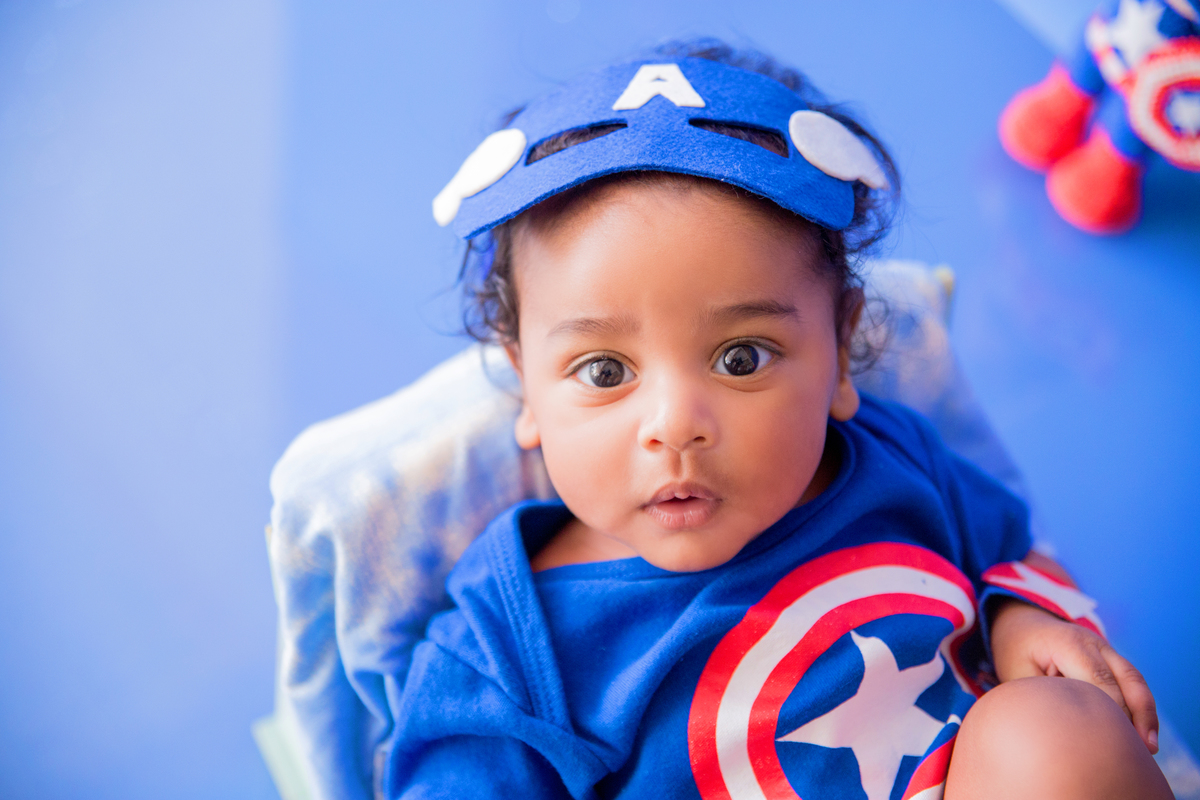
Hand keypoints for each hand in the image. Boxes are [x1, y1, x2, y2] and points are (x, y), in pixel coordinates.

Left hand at [989, 599, 1158, 752]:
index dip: (1112, 711)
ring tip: (1149, 748)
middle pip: (1127, 678)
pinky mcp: (1111, 660)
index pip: (1099, 679)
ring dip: (1146, 714)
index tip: (1114, 739)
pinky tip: (1141, 735)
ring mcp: (1106, 649)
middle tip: (1143, 751)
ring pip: (1136, 680)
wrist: (1022, 625)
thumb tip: (1064, 727)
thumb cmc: (1017, 652)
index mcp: (1068, 643)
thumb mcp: (1016, 672)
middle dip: (1138, 714)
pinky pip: (1132, 683)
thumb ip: (1041, 696)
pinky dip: (1139, 707)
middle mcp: (1094, 643)